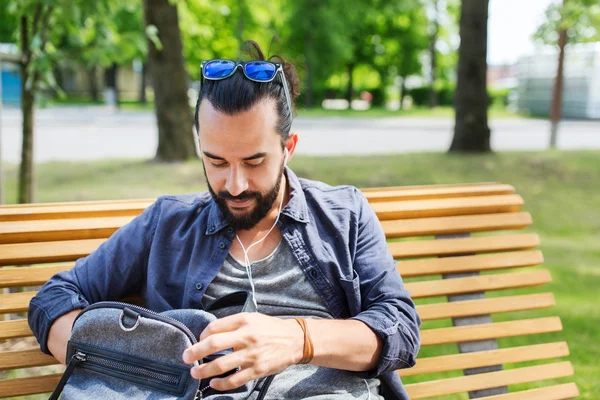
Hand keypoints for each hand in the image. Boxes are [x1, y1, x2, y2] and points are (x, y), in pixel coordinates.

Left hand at [182, 313, 303, 390]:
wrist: (295, 340)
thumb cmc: (270, 328)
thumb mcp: (252, 318)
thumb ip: (233, 324)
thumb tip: (210, 335)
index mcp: (244, 321)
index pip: (215, 327)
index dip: (202, 335)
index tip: (199, 341)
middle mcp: (247, 336)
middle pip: (213, 344)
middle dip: (195, 352)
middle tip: (185, 358)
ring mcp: (252, 354)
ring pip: (221, 365)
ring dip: (203, 371)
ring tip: (195, 373)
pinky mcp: (258, 370)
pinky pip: (235, 380)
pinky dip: (221, 384)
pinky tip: (213, 383)